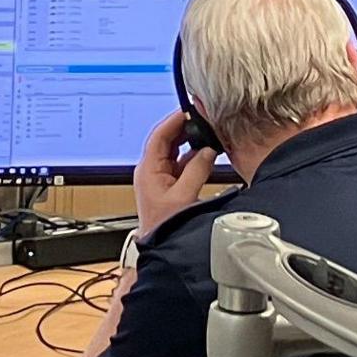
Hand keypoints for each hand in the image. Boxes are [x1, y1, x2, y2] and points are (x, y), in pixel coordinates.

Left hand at [129, 109, 219, 241]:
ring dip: (191, 142)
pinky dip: (194, 156)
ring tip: (207, 132)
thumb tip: (208, 151)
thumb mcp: (184, 196)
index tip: (190, 110)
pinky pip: (181, 163)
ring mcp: (159, 177)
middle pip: (167, 140)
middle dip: (185, 128)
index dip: (175, 120)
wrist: (161, 246)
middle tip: (203, 119)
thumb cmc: (165, 227)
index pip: (160, 135)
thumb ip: (198, 170)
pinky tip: (207, 153)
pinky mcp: (168, 184)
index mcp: (148, 169)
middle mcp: (151, 170)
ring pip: (175, 150)